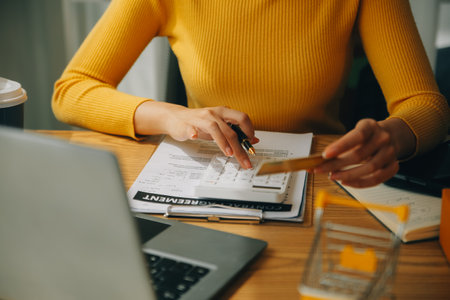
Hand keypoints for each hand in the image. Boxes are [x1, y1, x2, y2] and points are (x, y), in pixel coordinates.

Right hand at [134, 101, 257, 168]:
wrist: (176, 118)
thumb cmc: (199, 123)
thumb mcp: (219, 127)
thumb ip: (235, 132)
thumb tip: (254, 140)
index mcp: (224, 112)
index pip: (242, 118)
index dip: (249, 131)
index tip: (251, 145)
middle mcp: (214, 113)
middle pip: (231, 129)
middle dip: (240, 146)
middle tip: (244, 160)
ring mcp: (200, 118)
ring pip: (215, 128)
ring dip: (223, 141)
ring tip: (229, 153)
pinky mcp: (187, 125)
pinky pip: (191, 128)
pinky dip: (193, 132)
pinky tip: (194, 137)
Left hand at [313, 118, 414, 187]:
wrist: (391, 136)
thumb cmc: (367, 136)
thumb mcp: (354, 133)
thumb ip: (340, 145)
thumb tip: (321, 160)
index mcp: (371, 126)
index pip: (357, 136)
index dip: (340, 146)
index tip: (325, 155)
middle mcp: (383, 138)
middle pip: (359, 155)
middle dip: (337, 165)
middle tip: (321, 169)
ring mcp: (390, 153)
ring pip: (370, 169)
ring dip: (348, 175)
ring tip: (333, 176)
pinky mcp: (393, 165)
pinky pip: (377, 179)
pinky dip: (361, 183)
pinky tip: (347, 182)